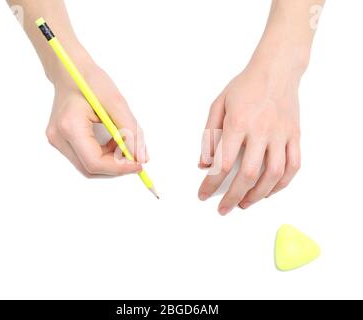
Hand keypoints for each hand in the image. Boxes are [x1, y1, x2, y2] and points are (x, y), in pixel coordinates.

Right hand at [46, 58, 146, 176]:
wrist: (69, 70)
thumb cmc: (90, 81)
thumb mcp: (117, 103)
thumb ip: (131, 131)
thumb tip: (141, 158)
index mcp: (70, 126)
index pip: (95, 162)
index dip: (119, 168)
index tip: (138, 164)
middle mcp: (58, 138)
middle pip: (91, 169)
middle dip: (116, 166)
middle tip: (134, 155)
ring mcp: (56, 141)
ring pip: (88, 167)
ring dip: (110, 161)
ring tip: (122, 142)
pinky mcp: (60, 141)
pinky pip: (84, 158)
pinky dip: (103, 155)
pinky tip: (111, 141)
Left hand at [198, 57, 302, 214]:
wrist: (276, 70)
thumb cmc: (244, 87)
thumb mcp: (218, 105)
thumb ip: (209, 135)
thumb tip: (203, 164)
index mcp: (238, 123)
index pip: (223, 163)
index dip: (211, 183)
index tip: (203, 195)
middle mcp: (261, 131)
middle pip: (249, 174)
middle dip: (234, 196)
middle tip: (224, 209)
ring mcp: (282, 134)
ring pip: (274, 174)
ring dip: (258, 195)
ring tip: (245, 204)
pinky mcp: (295, 136)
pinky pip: (293, 166)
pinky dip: (282, 184)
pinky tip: (269, 191)